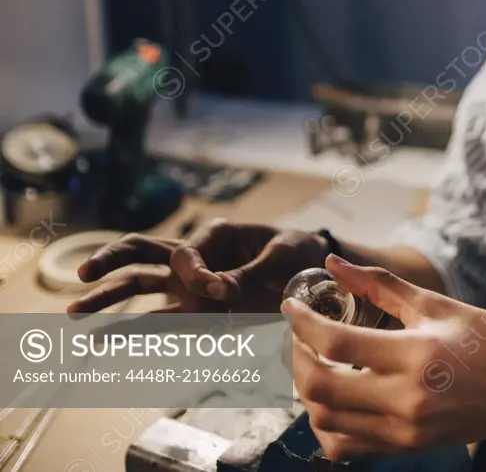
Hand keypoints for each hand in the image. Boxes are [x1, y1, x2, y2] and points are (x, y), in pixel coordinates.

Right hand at [67, 219, 329, 313]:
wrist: (317, 274)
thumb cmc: (300, 253)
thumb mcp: (283, 254)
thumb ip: (250, 271)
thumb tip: (218, 290)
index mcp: (216, 235)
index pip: (186, 253)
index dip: (198, 274)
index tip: (223, 291)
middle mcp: (196, 259)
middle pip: (142, 253)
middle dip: (111, 261)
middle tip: (84, 274)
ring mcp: (192, 288)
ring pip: (140, 288)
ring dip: (108, 302)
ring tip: (74, 318)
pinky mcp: (200, 314)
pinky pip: (163, 324)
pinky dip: (134, 334)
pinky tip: (103, 344)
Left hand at [283, 254, 485, 460]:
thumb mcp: (436, 305)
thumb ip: (380, 285)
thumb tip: (334, 263)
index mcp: (417, 355)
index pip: (335, 342)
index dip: (302, 321)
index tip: (291, 305)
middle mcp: (407, 399)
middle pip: (320, 387)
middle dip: (297, 357)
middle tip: (299, 334)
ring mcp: (405, 430)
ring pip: (324, 420)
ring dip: (307, 389)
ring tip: (316, 361)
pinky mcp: (406, 447)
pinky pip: (345, 445)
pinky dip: (326, 423)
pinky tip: (334, 396)